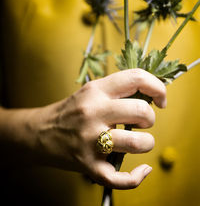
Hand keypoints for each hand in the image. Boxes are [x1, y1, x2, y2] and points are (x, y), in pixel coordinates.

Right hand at [34, 69, 165, 188]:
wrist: (41, 132)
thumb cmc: (71, 111)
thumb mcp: (92, 91)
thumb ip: (118, 90)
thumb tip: (152, 94)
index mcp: (96, 90)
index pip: (137, 78)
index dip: (158, 87)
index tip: (160, 99)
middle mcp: (93, 112)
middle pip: (141, 112)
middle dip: (150, 119)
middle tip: (143, 122)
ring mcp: (91, 140)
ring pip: (137, 143)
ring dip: (147, 143)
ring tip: (138, 142)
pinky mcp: (89, 165)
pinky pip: (121, 177)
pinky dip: (137, 177)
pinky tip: (142, 170)